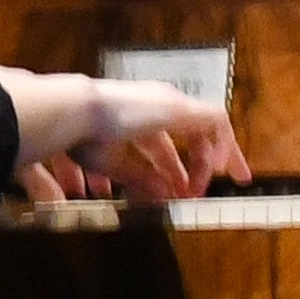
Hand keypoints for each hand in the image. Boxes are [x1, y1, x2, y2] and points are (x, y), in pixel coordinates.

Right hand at [74, 83, 248, 204]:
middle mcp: (156, 108)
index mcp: (135, 120)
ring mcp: (169, 104)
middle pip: (189, 137)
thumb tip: (160, 194)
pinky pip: (217, 122)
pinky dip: (223, 144)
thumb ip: (138, 178)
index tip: (180, 192)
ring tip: (208, 186)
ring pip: (207, 128)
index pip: (163, 146)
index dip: (173, 170)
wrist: (76, 111)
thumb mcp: (112, 164)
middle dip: (197, 168)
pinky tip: (217, 168)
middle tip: (197, 194)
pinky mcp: (181, 106)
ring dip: (208, 160)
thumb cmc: (79, 134)